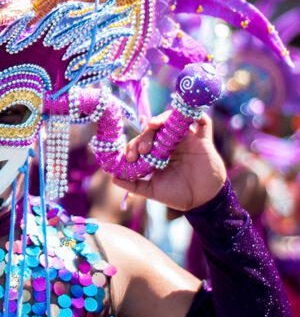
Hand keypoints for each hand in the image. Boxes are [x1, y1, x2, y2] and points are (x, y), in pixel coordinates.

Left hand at [112, 112, 226, 210]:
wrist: (203, 201)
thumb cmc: (177, 195)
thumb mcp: (152, 191)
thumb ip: (134, 185)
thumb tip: (113, 178)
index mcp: (157, 152)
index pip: (141, 141)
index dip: (133, 145)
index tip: (129, 158)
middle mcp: (170, 143)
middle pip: (155, 129)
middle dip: (144, 135)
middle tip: (142, 149)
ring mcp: (187, 140)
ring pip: (173, 120)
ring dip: (161, 119)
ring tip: (152, 126)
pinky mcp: (203, 140)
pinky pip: (202, 122)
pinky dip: (194, 115)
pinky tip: (184, 116)